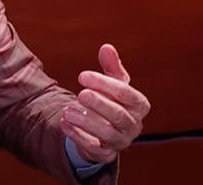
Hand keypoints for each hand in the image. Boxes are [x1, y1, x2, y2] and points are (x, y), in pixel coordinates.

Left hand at [60, 43, 150, 163]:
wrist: (103, 128)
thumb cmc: (111, 100)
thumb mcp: (113, 82)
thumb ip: (111, 66)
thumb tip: (107, 47)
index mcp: (139, 105)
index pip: (127, 95)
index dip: (105, 84)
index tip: (82, 75)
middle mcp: (133, 125)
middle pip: (119, 116)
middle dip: (99, 104)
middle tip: (80, 93)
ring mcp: (120, 141)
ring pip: (107, 135)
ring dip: (86, 122)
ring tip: (67, 110)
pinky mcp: (105, 154)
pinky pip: (93, 148)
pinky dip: (77, 136)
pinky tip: (63, 123)